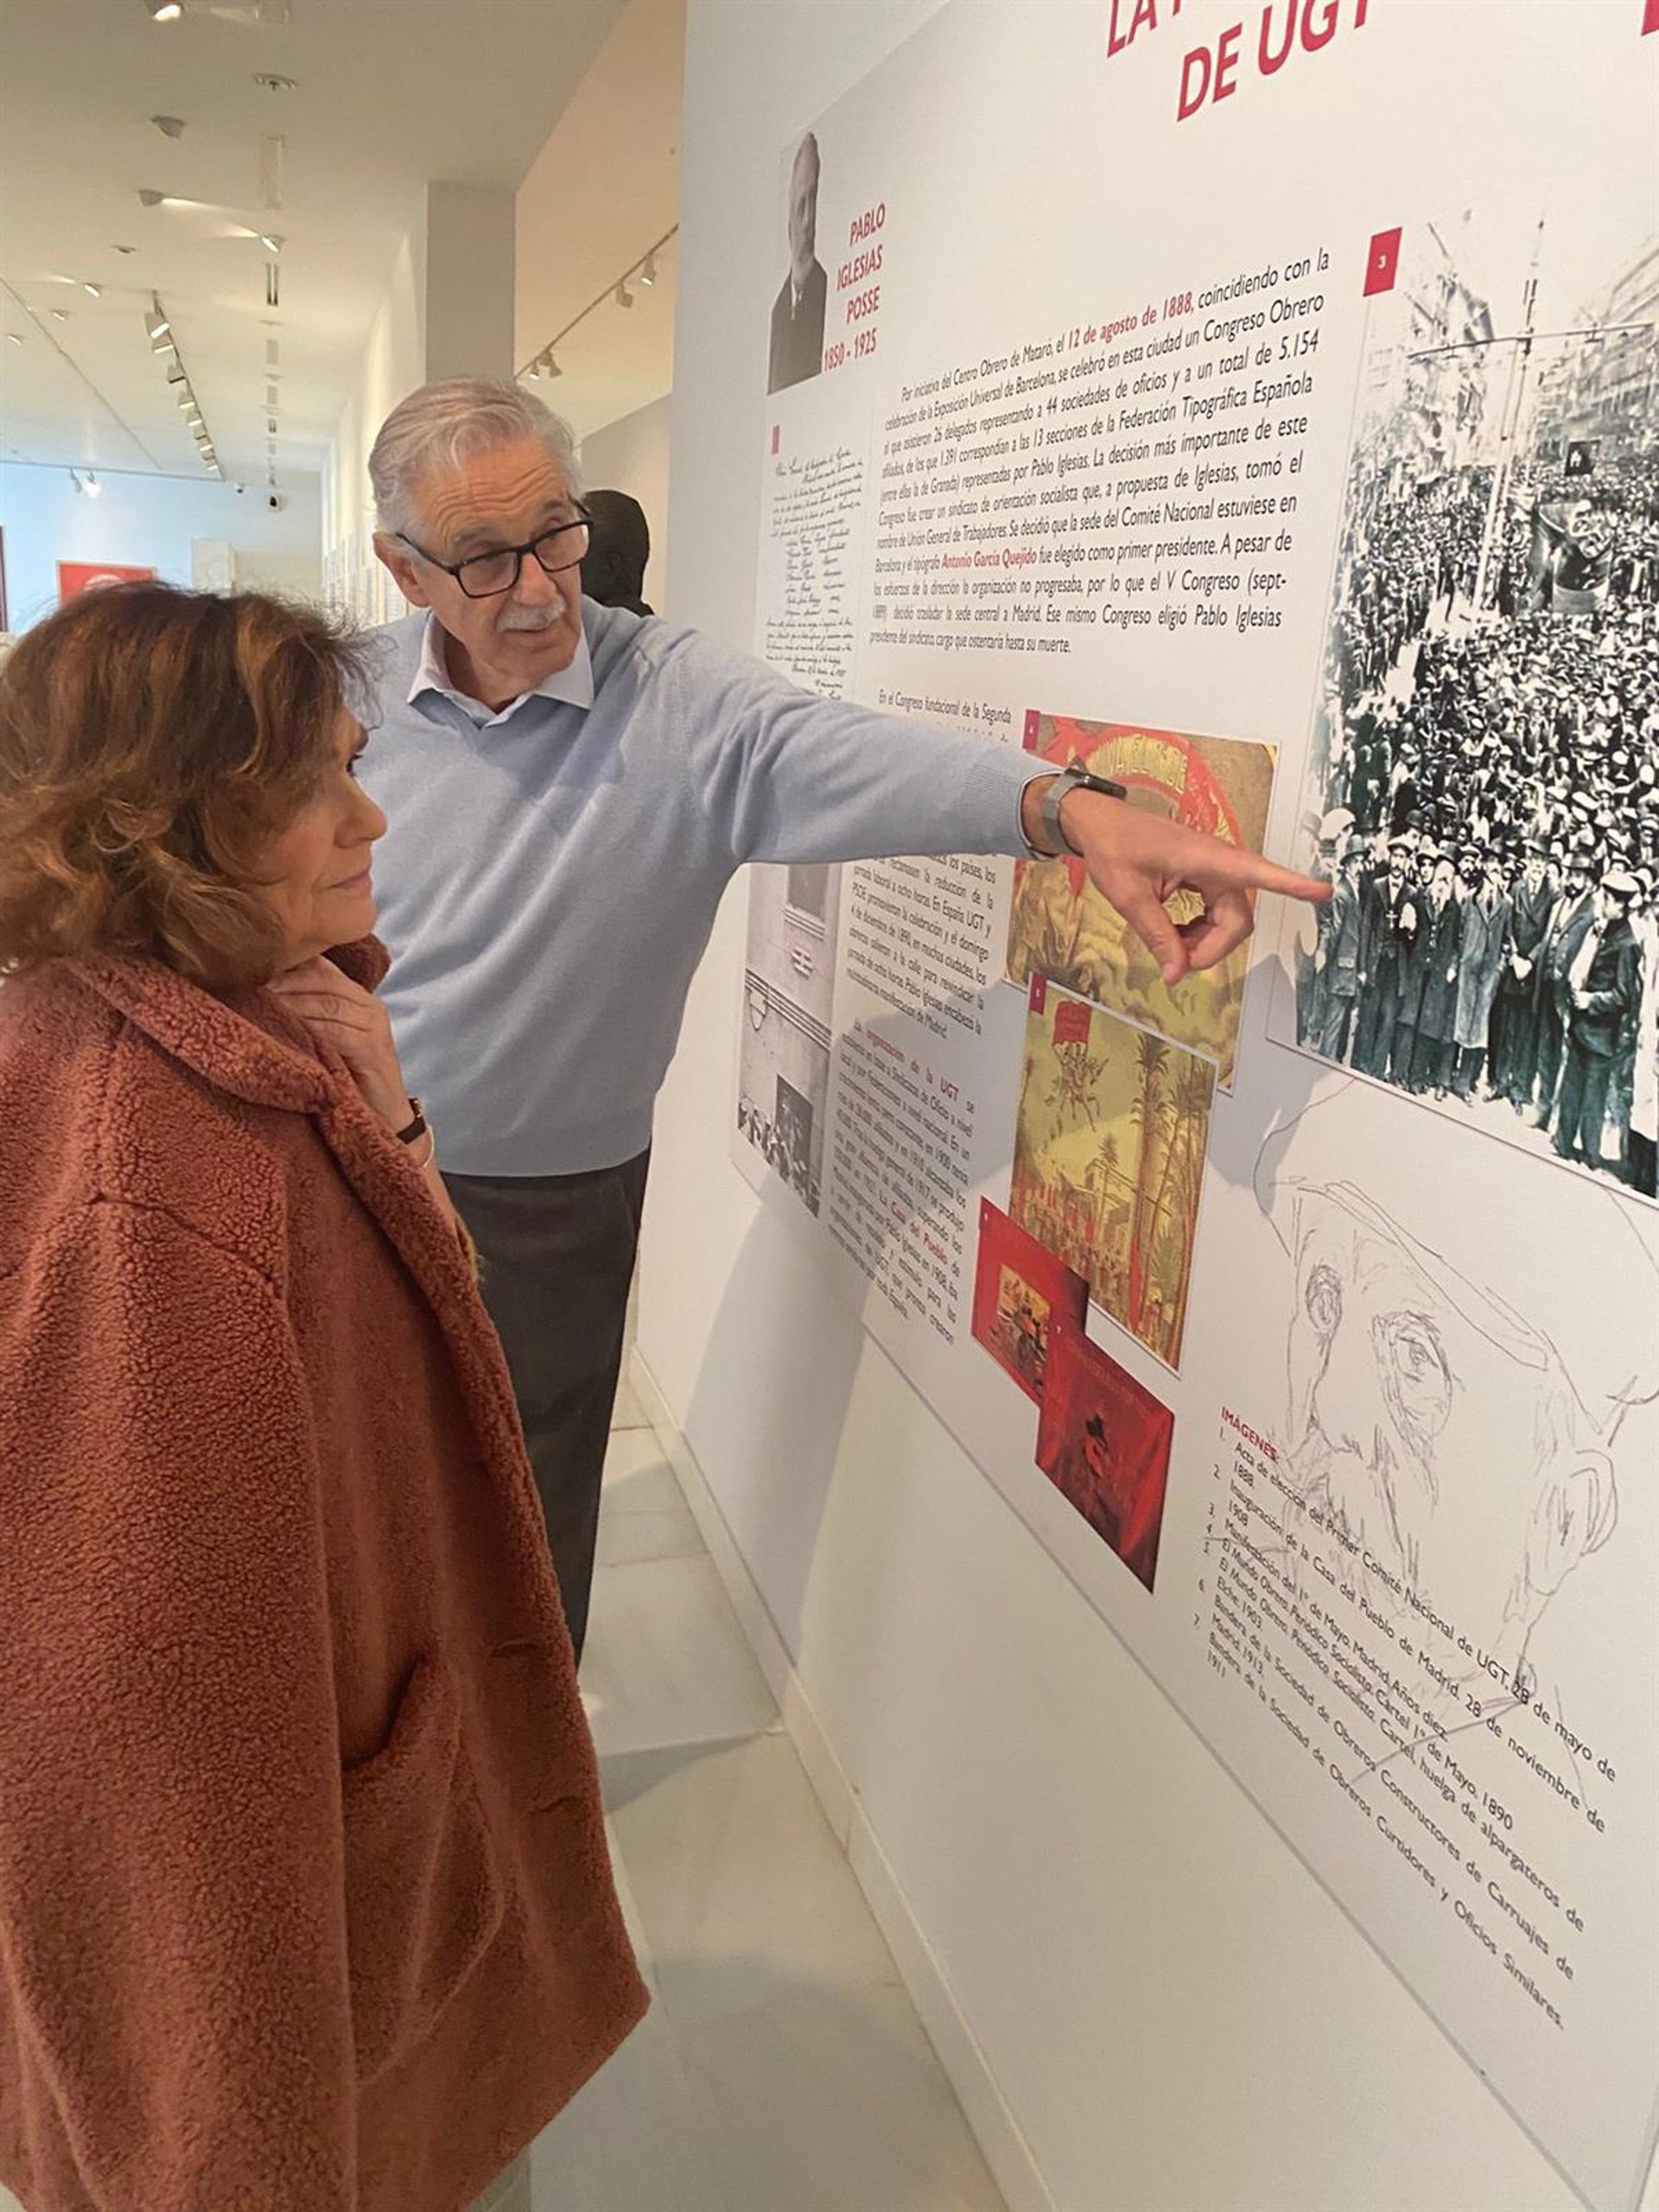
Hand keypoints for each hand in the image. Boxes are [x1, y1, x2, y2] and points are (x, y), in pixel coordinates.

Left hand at [266, 957, 412, 1133]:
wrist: (384, 1117)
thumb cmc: (348, 1079)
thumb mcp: (327, 1041)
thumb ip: (309, 1016)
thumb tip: (262, 994)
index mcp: (359, 997)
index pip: (322, 967)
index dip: (288, 964)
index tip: (252, 968)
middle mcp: (370, 1005)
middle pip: (323, 980)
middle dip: (284, 982)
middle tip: (248, 985)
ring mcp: (375, 1026)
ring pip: (326, 1004)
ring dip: (290, 1004)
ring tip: (260, 1005)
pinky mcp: (373, 1048)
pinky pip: (334, 1031)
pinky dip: (308, 1029)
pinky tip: (284, 1030)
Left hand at [1026, 780, 1329, 986]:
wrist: (1099, 824)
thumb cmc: (1113, 847)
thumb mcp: (1129, 897)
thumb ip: (1157, 935)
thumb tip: (1177, 974)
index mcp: (1205, 857)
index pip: (1257, 873)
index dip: (1292, 884)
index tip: (1323, 891)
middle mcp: (1218, 863)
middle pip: (1238, 920)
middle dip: (1212, 948)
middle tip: (1174, 961)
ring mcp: (1213, 872)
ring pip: (1228, 921)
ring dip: (1204, 941)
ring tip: (1168, 943)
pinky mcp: (1205, 879)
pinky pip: (1216, 914)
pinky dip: (1198, 931)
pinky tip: (1173, 932)